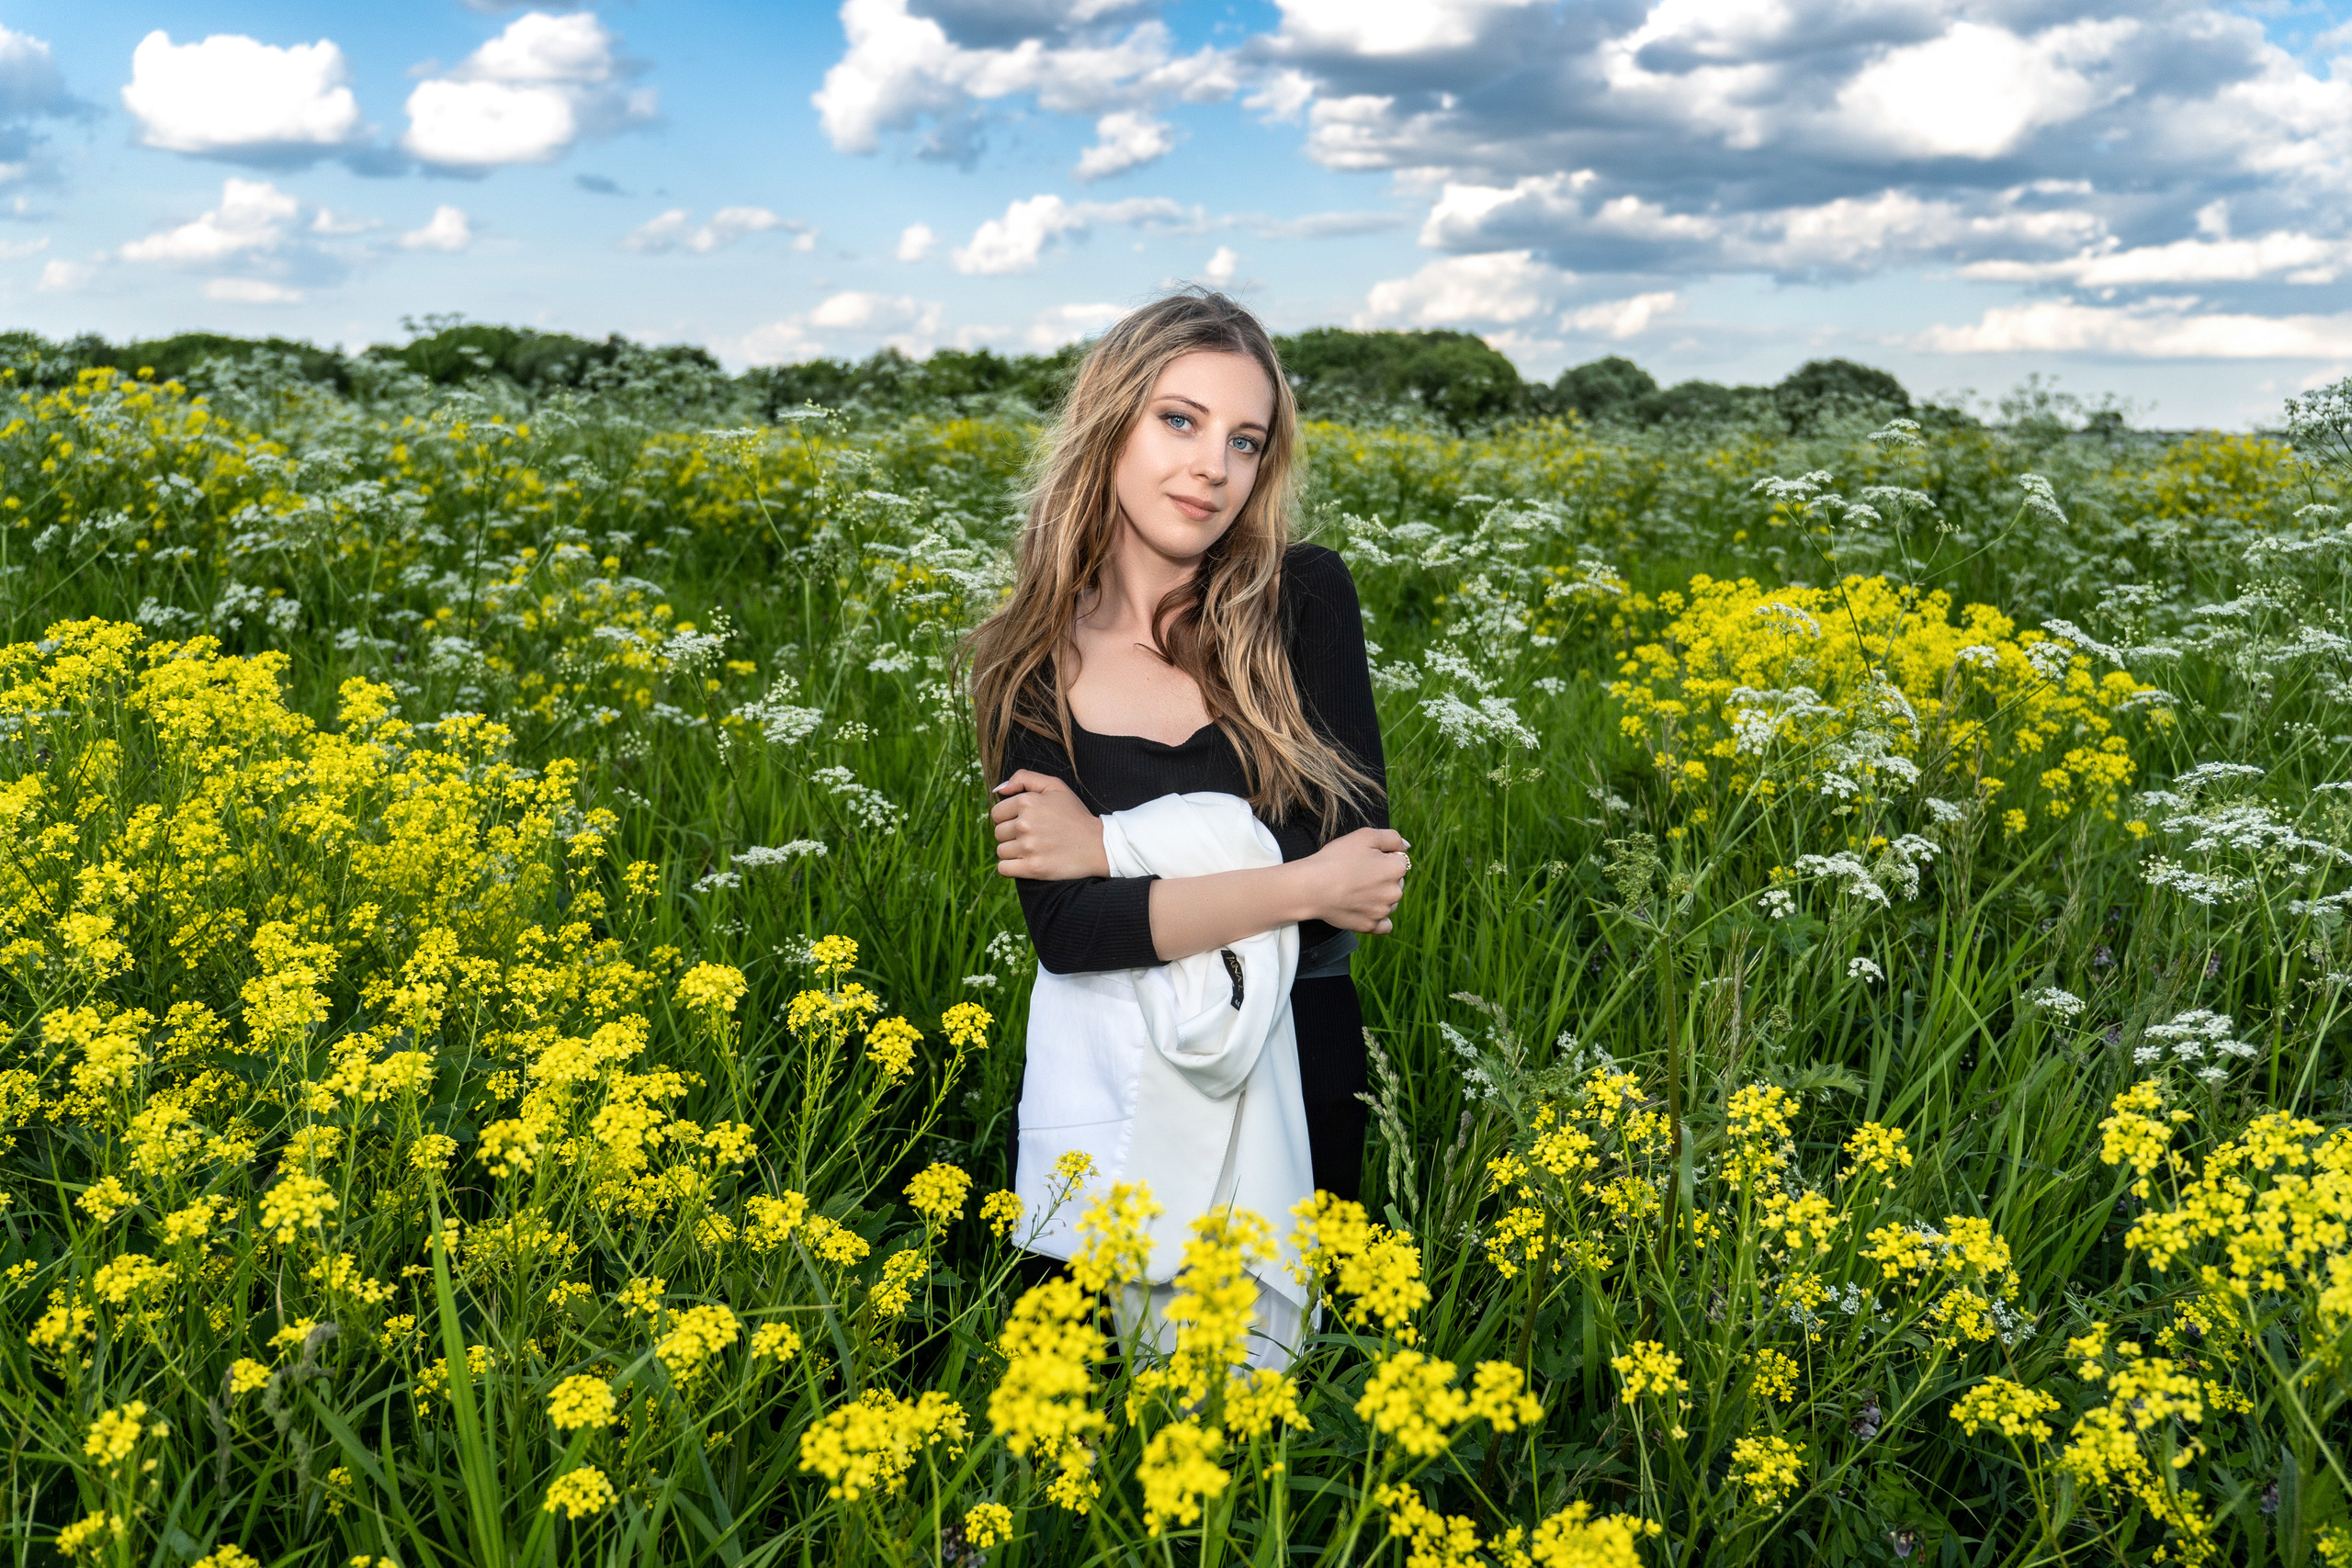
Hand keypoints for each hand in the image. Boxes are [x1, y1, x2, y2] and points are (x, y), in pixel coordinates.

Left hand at [991, 770, 1109, 880]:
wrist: (1098, 844)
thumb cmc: (1075, 815)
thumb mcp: (1055, 786)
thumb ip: (1024, 778)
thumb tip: (998, 790)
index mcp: (1027, 802)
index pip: (997, 813)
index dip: (1008, 817)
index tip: (1024, 822)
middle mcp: (1024, 824)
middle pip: (998, 832)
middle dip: (1010, 835)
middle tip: (1031, 836)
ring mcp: (1028, 847)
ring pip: (1001, 851)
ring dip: (1012, 852)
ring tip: (1032, 849)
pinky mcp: (1032, 868)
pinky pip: (1004, 869)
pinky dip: (1011, 867)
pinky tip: (1025, 863)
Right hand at [1296, 827, 1410, 934]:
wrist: (1312, 887)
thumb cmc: (1337, 859)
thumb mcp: (1365, 835)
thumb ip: (1392, 837)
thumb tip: (1407, 846)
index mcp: (1397, 869)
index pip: (1398, 860)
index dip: (1381, 856)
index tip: (1363, 858)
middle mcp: (1395, 892)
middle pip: (1395, 882)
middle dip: (1381, 877)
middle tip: (1356, 873)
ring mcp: (1383, 911)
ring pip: (1389, 902)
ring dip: (1379, 896)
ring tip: (1355, 890)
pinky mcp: (1370, 926)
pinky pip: (1383, 925)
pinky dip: (1377, 918)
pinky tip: (1366, 910)